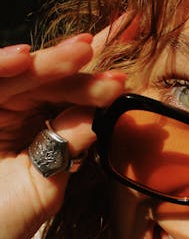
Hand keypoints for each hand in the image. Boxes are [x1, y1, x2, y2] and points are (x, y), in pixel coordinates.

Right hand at [0, 33, 125, 238]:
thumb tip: (96, 115)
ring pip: (19, 75)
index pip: (70, 99)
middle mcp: (11, 112)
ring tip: (82, 52)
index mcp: (37, 129)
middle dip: (82, 74)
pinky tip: (23, 58)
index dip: (98, 85)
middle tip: (112, 73)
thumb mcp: (44, 186)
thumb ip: (67, 150)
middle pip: (49, 83)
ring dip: (50, 62)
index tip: (128, 79)